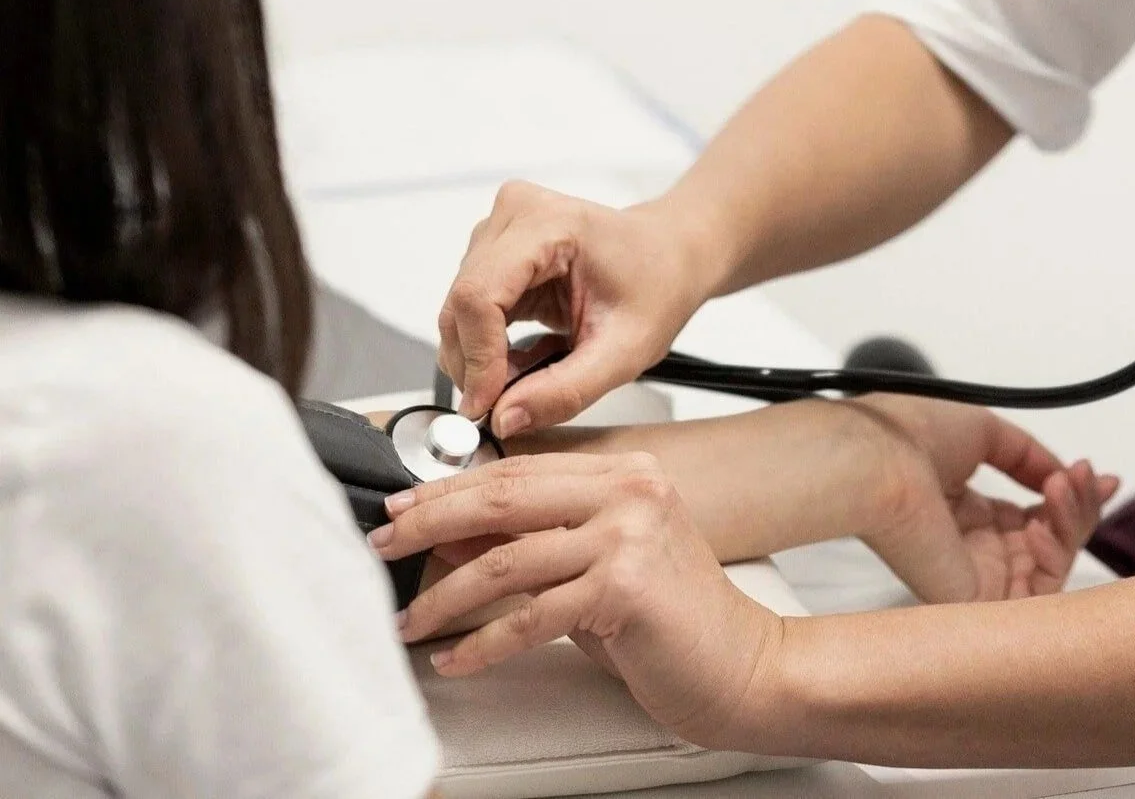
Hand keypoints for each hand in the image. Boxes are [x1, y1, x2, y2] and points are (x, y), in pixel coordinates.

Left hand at [367, 453, 780, 747]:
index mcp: (626, 474)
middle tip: (384, 546)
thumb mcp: (596, 567)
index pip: (517, 471)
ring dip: (444, 596)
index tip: (402, 509)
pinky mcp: (624, 587)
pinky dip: (482, 643)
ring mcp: (629, 536)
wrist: (743, 668)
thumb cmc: (673, 622)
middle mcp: (630, 492)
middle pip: (502, 499)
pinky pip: (528, 616)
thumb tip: (447, 534)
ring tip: (410, 619)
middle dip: (429, 524)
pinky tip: (456, 658)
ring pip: (506, 560)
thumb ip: (533, 542)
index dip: (449, 489)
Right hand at [438, 182, 717, 432]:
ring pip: (458, 310)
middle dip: (476, 366)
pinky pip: (469, 309)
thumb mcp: (625, 352)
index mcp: (548, 223)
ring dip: (481, 358)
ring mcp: (499, 229)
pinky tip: (524, 358)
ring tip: (531, 377)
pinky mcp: (493, 251)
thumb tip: (505, 419)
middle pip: (460, 304)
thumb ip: (565, 391)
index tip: (488, 407)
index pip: (479, 296)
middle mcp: (514, 214)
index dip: (477, 359)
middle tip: (507, 405)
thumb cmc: (658, 285)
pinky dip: (487, 347)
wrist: (670, 256)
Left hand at [856, 396, 1118, 601]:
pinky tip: (1045, 521)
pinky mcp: (977, 599)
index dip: (1069, 498)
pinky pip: (1039, 592)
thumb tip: (1062, 475)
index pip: (1030, 516)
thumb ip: (1029, 456)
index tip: (1096, 475)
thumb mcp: (981, 431)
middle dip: (1079, 505)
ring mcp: (973, 573)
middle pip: (1050, 541)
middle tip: (1081, 476)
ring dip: (1073, 521)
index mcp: (961, 509)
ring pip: (1053, 564)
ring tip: (1063, 487)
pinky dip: (1057, 553)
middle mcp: (968, 545)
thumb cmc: (906, 438)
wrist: (879, 459)